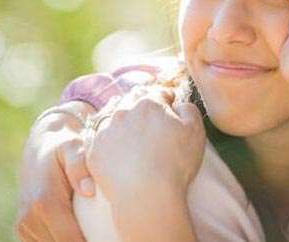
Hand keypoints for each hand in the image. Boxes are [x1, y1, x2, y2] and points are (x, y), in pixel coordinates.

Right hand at [16, 101, 96, 241]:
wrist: (41, 145)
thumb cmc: (65, 145)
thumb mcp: (73, 147)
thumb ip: (79, 166)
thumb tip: (88, 191)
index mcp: (44, 203)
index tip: (116, 240)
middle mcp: (29, 218)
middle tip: (110, 236)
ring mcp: (24, 226)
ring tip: (99, 234)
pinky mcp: (23, 230)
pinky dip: (64, 239)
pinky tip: (84, 232)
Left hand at [86, 85, 205, 206]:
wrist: (146, 195)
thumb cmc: (175, 163)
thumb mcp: (195, 130)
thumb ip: (189, 109)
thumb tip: (180, 104)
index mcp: (149, 103)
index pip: (159, 93)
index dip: (168, 99)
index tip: (171, 107)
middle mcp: (123, 111)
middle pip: (134, 100)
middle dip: (143, 104)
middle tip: (151, 118)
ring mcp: (105, 131)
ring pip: (113, 117)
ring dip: (123, 120)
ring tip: (132, 133)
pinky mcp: (93, 151)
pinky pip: (97, 138)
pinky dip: (107, 139)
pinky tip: (115, 147)